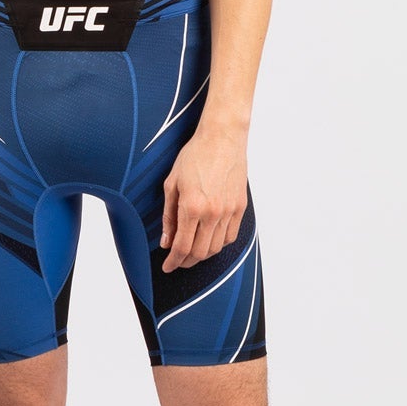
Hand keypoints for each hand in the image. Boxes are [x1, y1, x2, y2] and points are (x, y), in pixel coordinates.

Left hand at [160, 125, 248, 271]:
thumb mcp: (172, 184)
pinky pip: (230, 236)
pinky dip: (218, 244)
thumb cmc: (195, 155)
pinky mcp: (240, 207)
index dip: (173, 262)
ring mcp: (229, 211)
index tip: (167, 267)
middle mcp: (212, 212)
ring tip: (192, 252)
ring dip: (202, 255)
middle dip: (186, 262)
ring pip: (216, 248)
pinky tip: (209, 240)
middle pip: (199, 253)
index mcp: (192, 206)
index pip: (182, 247)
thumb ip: (168, 216)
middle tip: (177, 261)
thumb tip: (166, 241)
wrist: (222, 138)